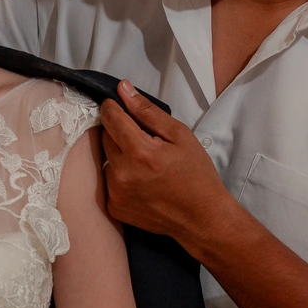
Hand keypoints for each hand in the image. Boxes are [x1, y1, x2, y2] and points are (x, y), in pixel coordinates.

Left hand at [97, 81, 234, 244]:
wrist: (201, 217)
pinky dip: (121, 177)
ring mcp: (115, 193)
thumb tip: (123, 89)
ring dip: (120, 156)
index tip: (119, 105)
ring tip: (145, 164)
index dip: (113, 108)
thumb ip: (147, 111)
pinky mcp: (114, 208)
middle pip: (106, 138)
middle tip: (143, 140)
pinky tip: (141, 182)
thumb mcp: (179, 135)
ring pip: (107, 160)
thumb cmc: (196, 174)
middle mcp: (121, 173)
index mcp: (139, 152)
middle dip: (120, 133)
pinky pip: (109, 182)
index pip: (111, 118)